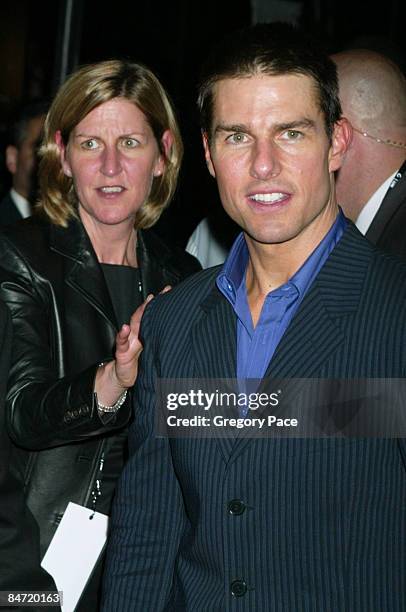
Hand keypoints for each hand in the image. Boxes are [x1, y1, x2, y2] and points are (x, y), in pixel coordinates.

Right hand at [94, 286, 170, 404]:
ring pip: (134, 323)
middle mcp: (138, 333)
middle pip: (146, 315)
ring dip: (140, 313)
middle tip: (163, 293)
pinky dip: (123, 334)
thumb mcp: (157, 354)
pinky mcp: (121, 351)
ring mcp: (130, 341)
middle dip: (154, 303)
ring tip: (147, 303)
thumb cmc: (142, 365)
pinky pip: (122, 342)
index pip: (155, 316)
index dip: (163, 305)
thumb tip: (185, 337)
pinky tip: (125, 328)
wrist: (124, 378)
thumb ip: (165, 344)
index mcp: (148, 333)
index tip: (172, 293)